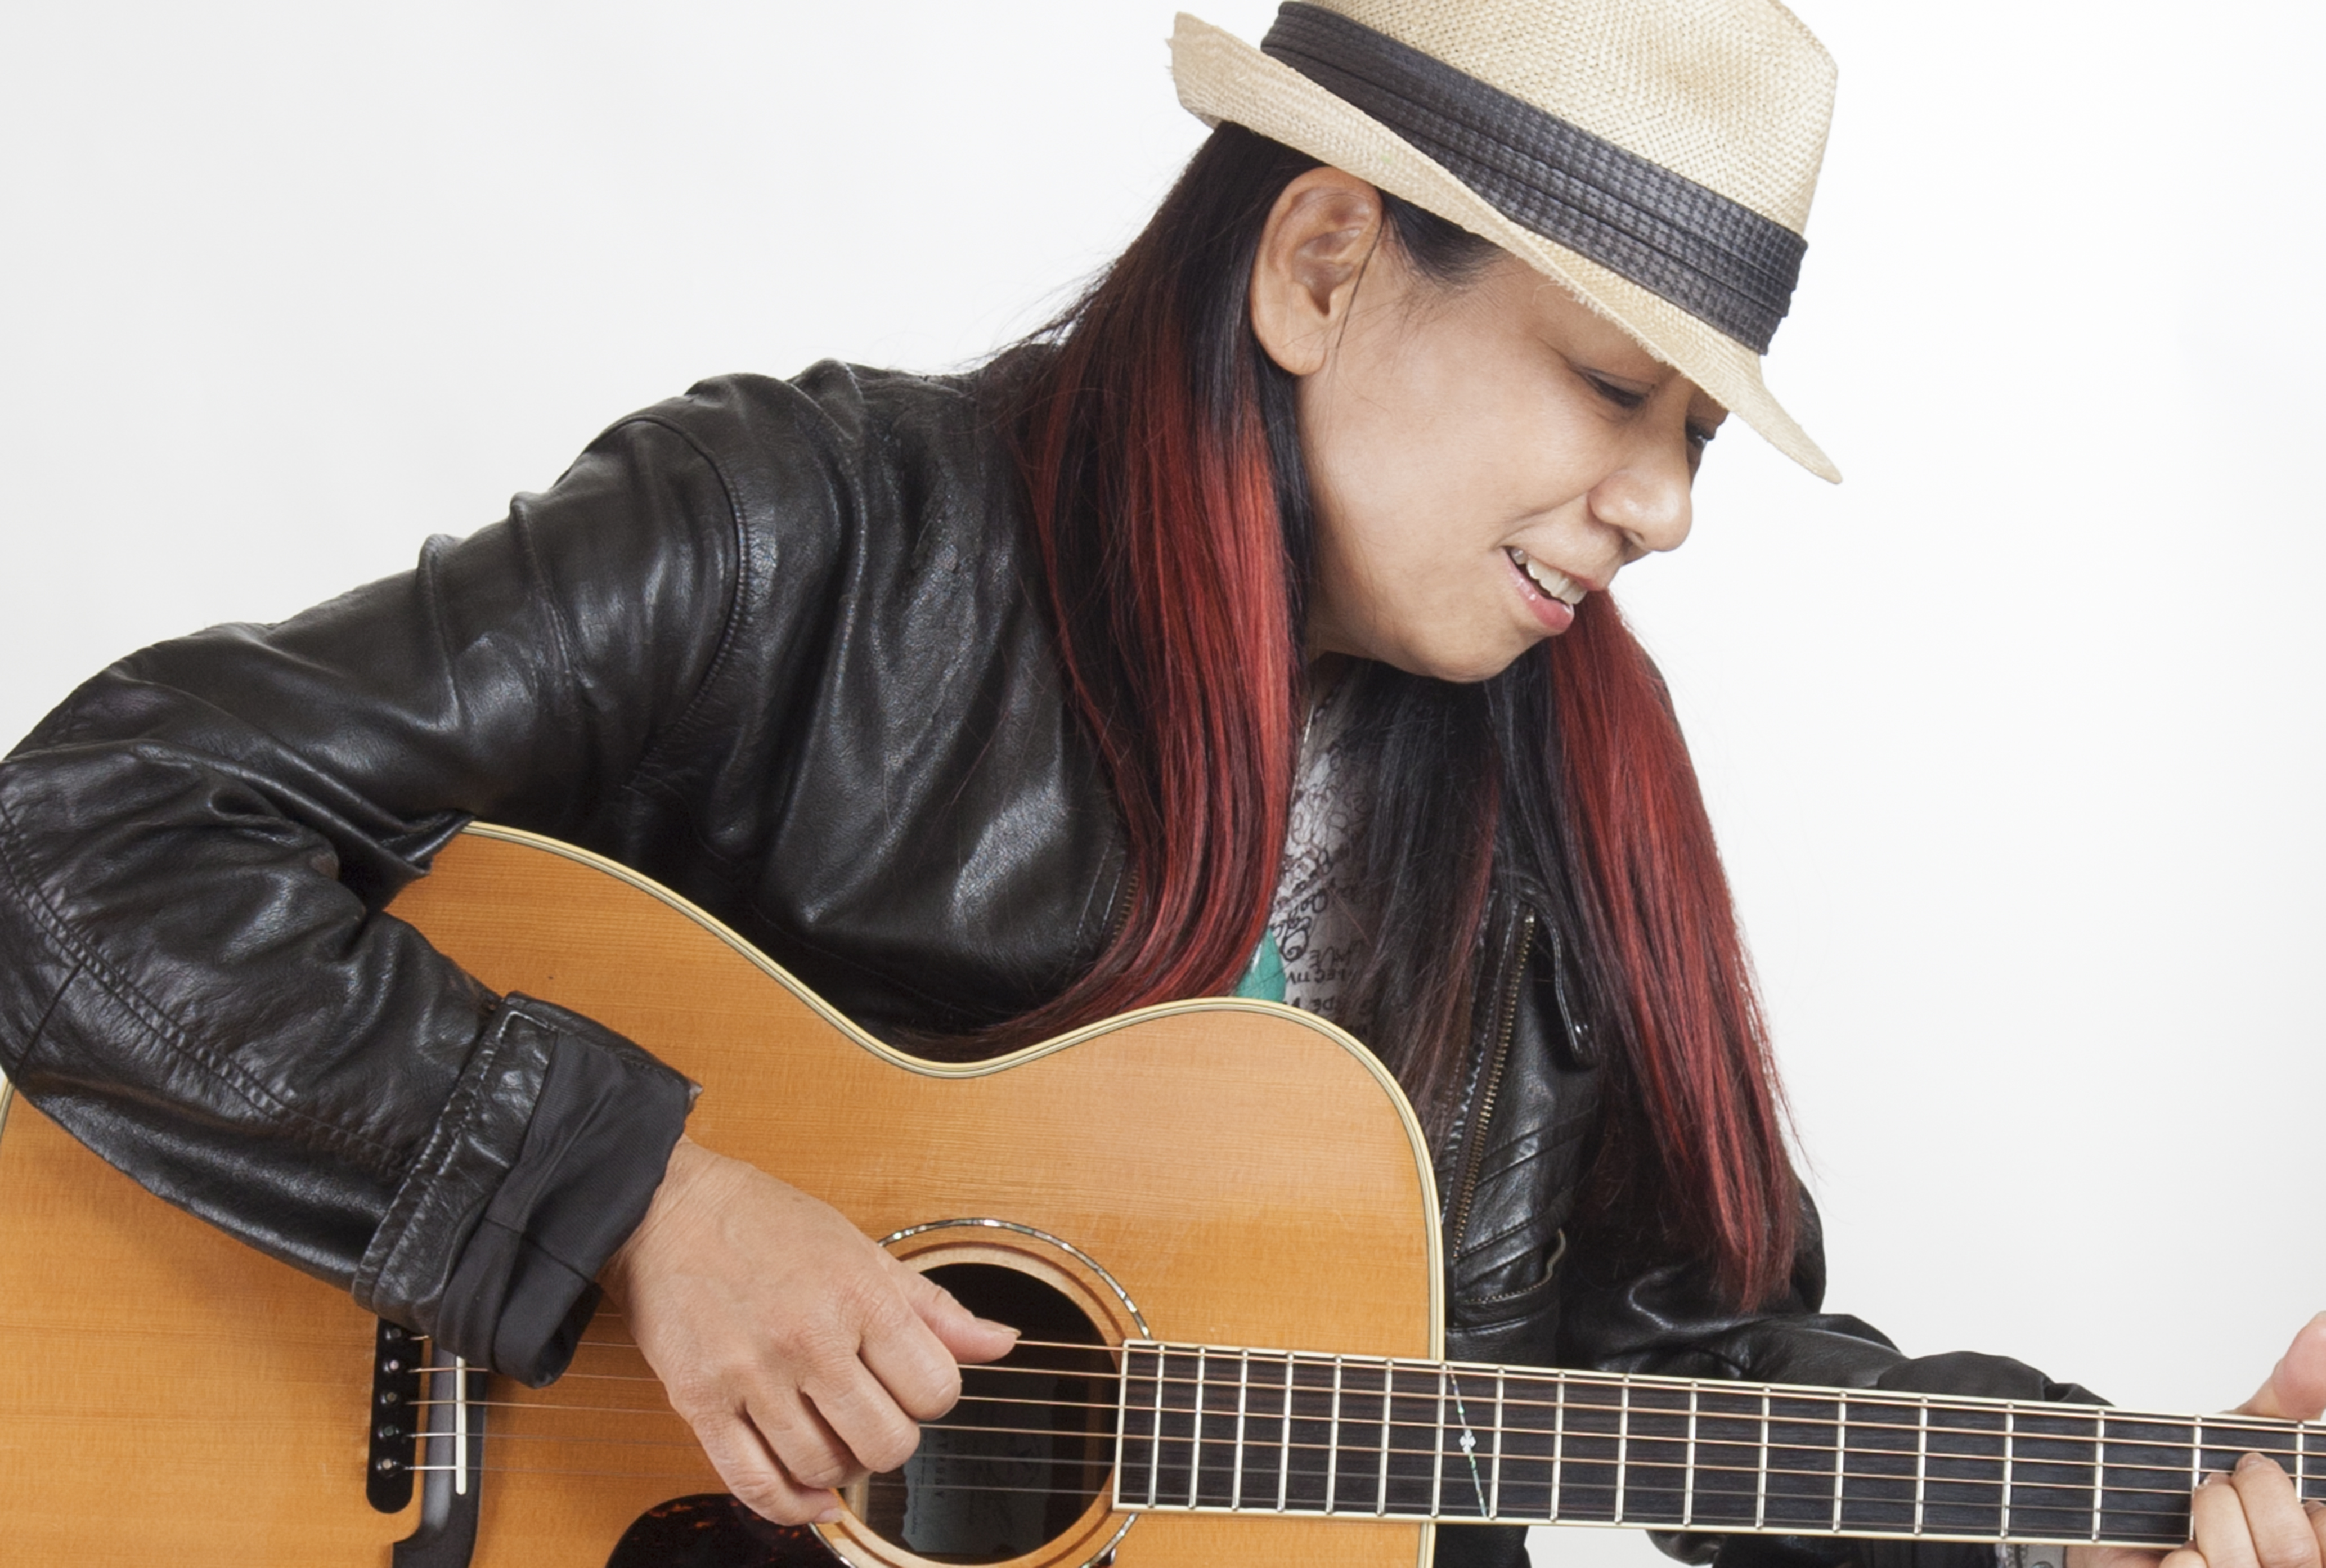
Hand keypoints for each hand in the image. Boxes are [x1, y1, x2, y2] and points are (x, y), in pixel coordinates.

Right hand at [597, 1136, 1019, 1524]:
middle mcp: (811, 1338)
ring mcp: (753, 1375)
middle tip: (872, 1413)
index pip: (936, 1390)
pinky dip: (790, 1506)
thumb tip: (1003, 1343)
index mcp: (861, 1295)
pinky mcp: (700, 1402)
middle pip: (888, 1443)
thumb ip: (934, 1308)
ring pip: (825, 1469)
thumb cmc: (769, 1225)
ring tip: (831, 1435)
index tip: (908, 1382)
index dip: (932, 1396)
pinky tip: (807, 1495)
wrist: (668, 1210)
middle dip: (890, 1439)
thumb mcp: (863, 1250)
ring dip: (840, 1468)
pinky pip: (755, 1484)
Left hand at [2072, 1314, 2325, 1567]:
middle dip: (2240, 1498)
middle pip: (2293, 1548)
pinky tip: (2169, 1554)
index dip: (2291, 1496)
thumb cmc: (2187, 1481)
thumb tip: (2323, 1328)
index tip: (2255, 1471)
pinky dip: (2172, 1559)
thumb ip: (2293, 1391)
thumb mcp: (2247, 1432)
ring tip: (2188, 1518)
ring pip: (2240, 1564)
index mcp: (2317, 1543)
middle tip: (2211, 1488)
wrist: (2107, 1511)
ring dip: (2202, 1523)